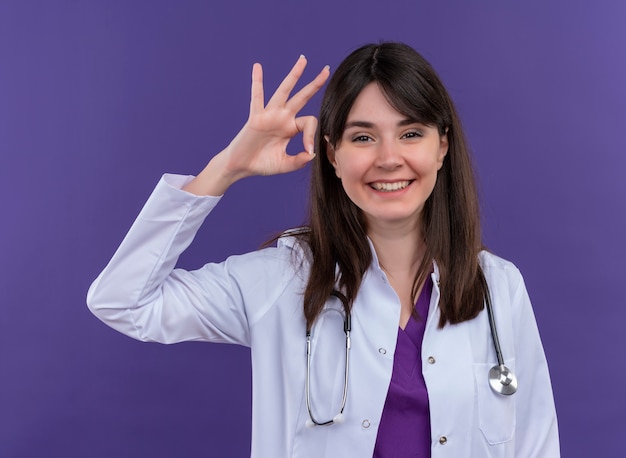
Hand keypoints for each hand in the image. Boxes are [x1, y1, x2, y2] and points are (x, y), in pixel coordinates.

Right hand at [184, 56, 329, 195]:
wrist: (242, 166)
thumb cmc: (262, 164)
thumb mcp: (284, 165)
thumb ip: (298, 161)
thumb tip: (312, 154)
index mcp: (291, 128)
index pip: (309, 123)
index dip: (311, 136)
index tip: (308, 151)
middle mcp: (282, 118)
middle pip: (302, 97)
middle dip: (314, 84)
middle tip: (326, 71)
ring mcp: (270, 115)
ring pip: (284, 91)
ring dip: (294, 75)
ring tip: (303, 60)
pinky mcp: (256, 117)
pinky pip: (257, 97)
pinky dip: (256, 82)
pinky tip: (257, 66)